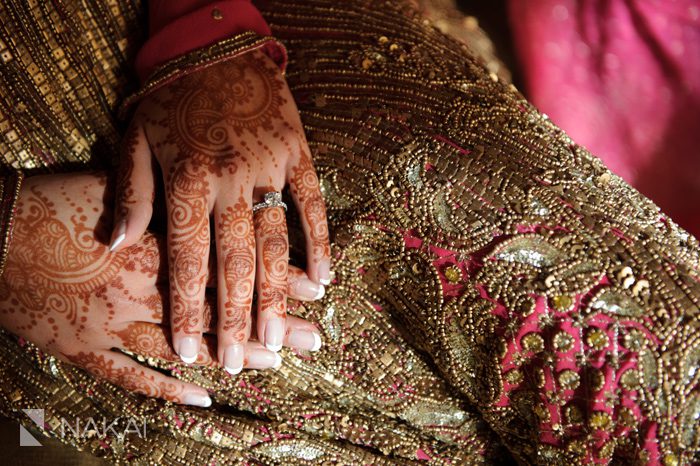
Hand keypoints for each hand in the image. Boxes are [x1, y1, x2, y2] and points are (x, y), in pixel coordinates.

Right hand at [0, 172, 323, 404]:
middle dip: (270, 322)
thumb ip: (163, 193)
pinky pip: (133, 378)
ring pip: (189, 346)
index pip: (233, 267)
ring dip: (234, 354)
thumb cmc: (49, 201)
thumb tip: (204, 195)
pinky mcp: (85, 350)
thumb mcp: (109, 177)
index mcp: (159, 247)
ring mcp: (117, 326)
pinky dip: (169, 390)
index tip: (314, 290)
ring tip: (276, 363)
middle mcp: (147, 290)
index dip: (273, 278)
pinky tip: (204, 398)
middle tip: (314, 338)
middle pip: (222, 310)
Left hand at [111, 49, 329, 368]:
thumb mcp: (136, 136)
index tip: (190, 349)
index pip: (186, 257)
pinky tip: (324, 280)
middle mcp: (230, 179)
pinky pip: (313, 205)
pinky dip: (319, 243)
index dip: (187, 307)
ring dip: (277, 294)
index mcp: (187, 179)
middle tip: (237, 361)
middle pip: (234, 261)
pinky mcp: (298, 155)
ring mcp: (269, 168)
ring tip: (278, 339)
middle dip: (234, 317)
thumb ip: (130, 192)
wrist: (217, 42)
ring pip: (274, 242)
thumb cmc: (172, 94)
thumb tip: (117, 242)